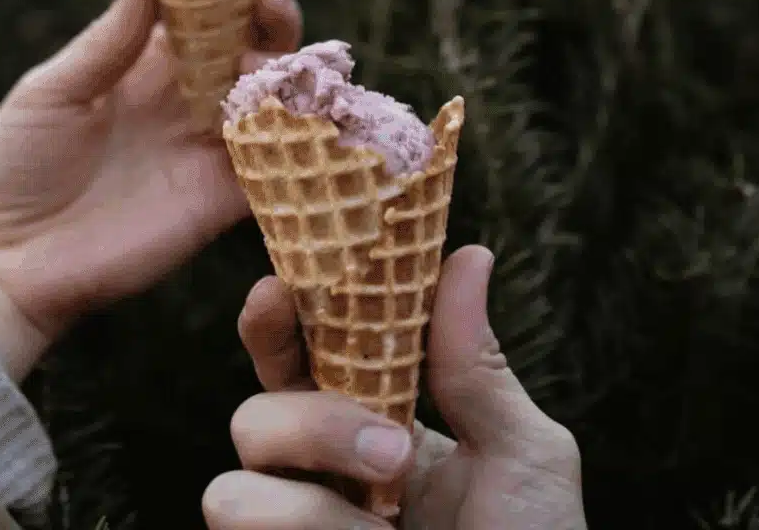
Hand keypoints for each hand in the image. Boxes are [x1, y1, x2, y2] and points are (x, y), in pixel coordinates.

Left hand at [0, 0, 301, 380]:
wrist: (5, 263)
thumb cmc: (15, 165)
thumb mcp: (54, 90)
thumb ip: (110, 40)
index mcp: (145, 66)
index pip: (202, 11)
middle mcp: (186, 99)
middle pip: (247, 44)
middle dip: (268, 11)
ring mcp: (207, 148)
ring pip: (269, 94)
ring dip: (285, 60)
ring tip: (277, 38)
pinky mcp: (220, 198)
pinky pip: (274, 160)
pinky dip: (294, 130)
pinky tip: (301, 99)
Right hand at [203, 246, 586, 529]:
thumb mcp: (521, 455)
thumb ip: (476, 364)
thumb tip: (468, 254)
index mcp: (372, 424)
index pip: (301, 358)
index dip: (278, 320)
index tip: (280, 287)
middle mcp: (322, 474)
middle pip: (254, 411)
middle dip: (311, 417)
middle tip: (392, 445)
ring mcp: (298, 526)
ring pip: (237, 472)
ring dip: (314, 489)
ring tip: (390, 518)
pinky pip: (239, 515)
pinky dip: (309, 525)